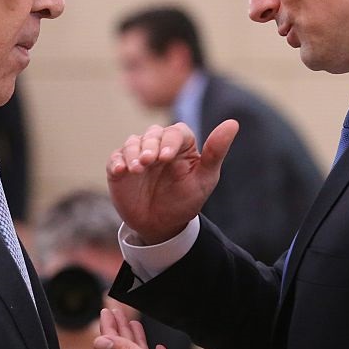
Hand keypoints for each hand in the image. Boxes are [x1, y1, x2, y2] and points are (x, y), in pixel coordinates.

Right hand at [105, 120, 238, 243]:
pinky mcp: (120, 168)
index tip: (167, 157)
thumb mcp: (205, 179)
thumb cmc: (186, 200)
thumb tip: (233, 123)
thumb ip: (216, 152)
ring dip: (133, 153)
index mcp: (181, 145)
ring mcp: (137, 155)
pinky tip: (120, 170)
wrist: (162, 225)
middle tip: (149, 162)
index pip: (176, 132)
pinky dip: (116, 162)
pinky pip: (115, 159)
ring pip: (132, 143)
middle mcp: (158, 145)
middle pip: (152, 134)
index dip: (170, 141)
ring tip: (136, 169)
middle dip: (149, 146)